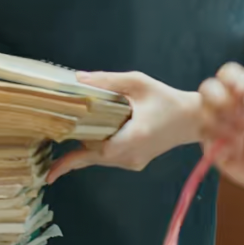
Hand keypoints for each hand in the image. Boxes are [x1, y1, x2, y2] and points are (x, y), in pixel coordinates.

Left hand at [46, 70, 198, 181]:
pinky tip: (90, 135)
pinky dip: (96, 148)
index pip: (97, 152)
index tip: (53, 164)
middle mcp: (131, 156)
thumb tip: (78, 79)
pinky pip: (108, 159)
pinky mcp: (134, 163)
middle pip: (93, 156)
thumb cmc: (167, 99)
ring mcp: (133, 163)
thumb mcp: (138, 83)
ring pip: (99, 159)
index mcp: (133, 138)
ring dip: (85, 146)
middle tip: (51, 138)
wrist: (191, 119)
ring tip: (68, 133)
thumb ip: (108, 81)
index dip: (74, 156)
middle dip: (73, 147)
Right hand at [193, 63, 243, 196]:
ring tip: (243, 134)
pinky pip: (207, 142)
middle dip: (221, 100)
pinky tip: (239, 150)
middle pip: (207, 89)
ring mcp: (220, 127)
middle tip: (243, 117)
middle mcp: (229, 106)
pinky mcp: (215, 150)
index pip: (228, 74)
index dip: (231, 79)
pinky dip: (222, 144)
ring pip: (203, 115)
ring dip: (222, 123)